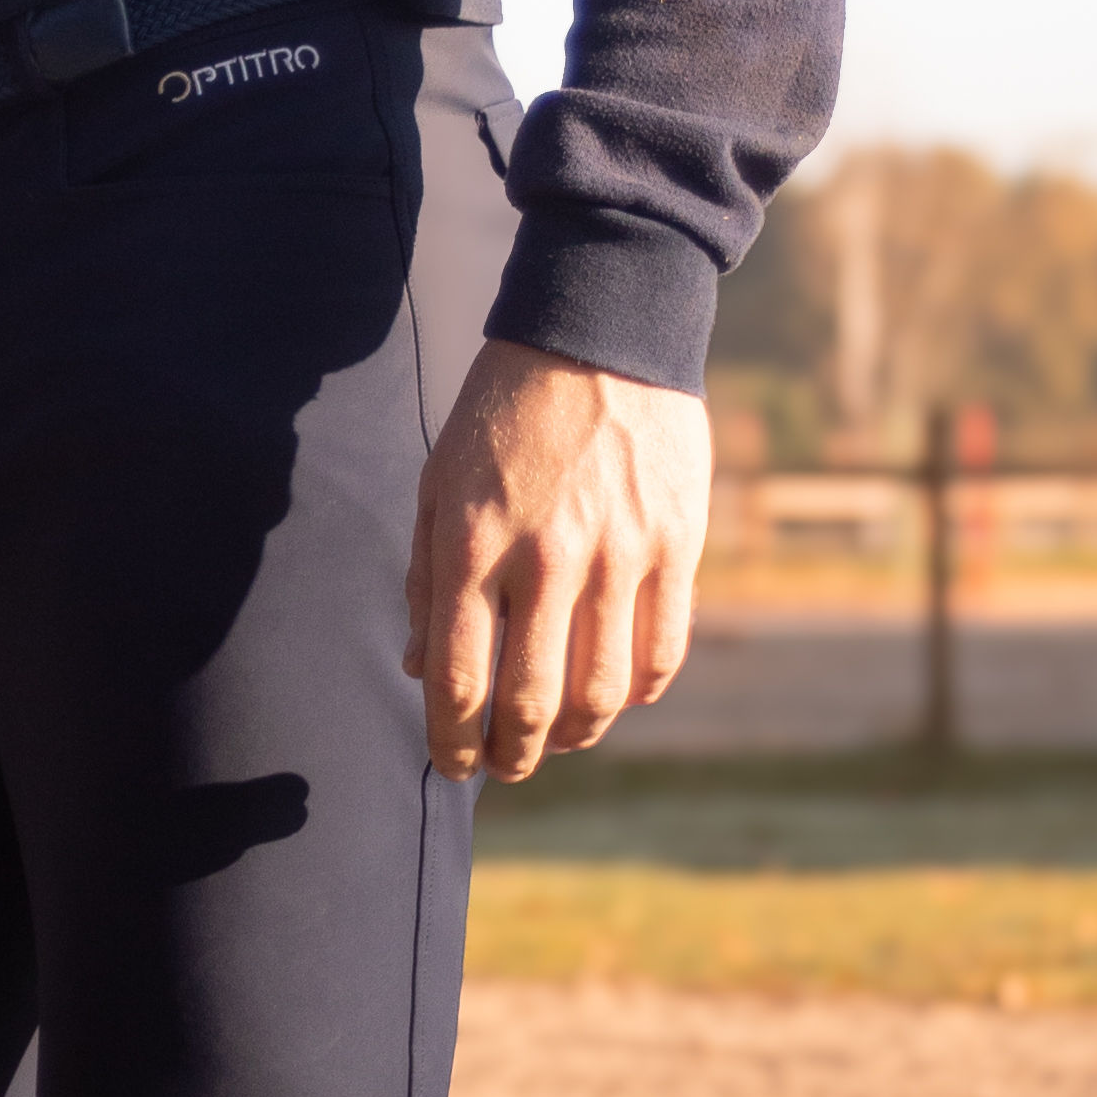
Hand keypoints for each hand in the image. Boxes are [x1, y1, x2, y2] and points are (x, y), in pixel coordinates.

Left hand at [403, 342, 709, 781]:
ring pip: (601, 692)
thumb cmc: (503, 410)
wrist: (597, 330)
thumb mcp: (440, 480)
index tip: (453, 764)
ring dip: (575, 736)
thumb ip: (424, 576)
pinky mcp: (675, 545)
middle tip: (504, 766)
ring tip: (557, 740)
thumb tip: (421, 668)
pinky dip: (639, 692)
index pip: (459, 677)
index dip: (452, 740)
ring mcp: (617, 553)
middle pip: (529, 701)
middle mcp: (545, 555)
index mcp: (473, 539)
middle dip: (511, 754)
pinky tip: (616, 695)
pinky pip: (661, 651)